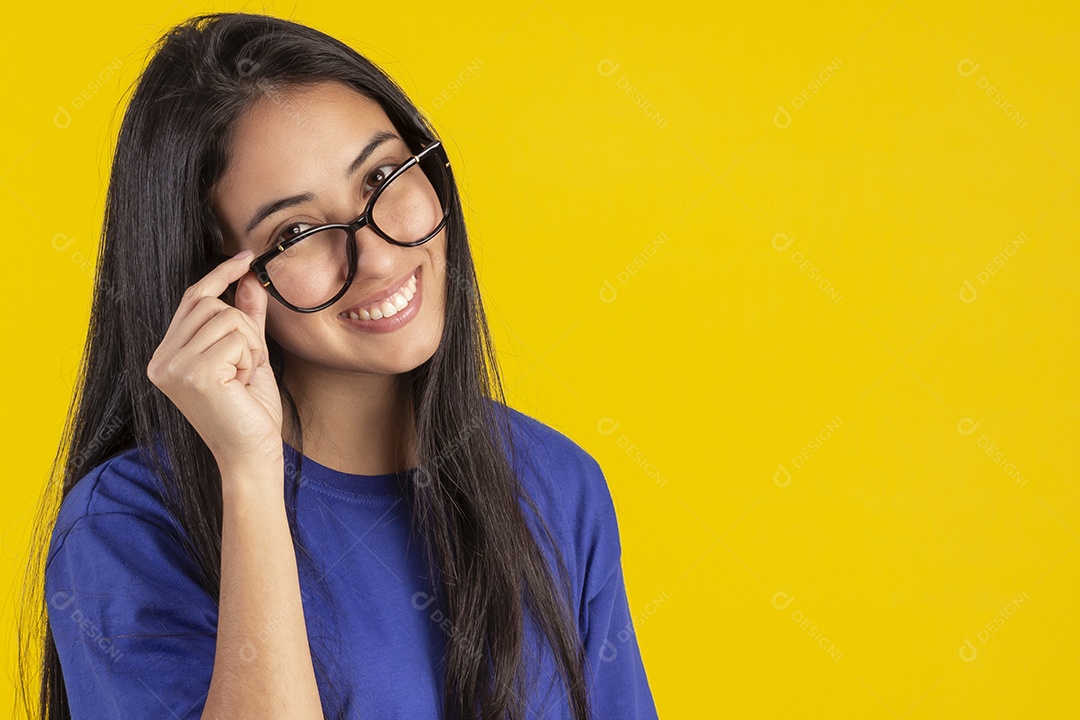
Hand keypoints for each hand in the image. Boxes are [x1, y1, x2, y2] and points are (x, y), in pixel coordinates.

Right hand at [147, 250, 283, 473]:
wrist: (252, 456)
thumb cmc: (250, 413)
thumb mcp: (249, 357)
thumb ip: (246, 319)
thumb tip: (249, 279)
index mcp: (166, 356)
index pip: (192, 300)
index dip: (219, 275)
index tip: (244, 258)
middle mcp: (161, 360)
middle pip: (211, 305)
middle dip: (243, 328)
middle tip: (248, 364)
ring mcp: (173, 367)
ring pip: (226, 318)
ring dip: (249, 346)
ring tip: (243, 377)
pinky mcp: (193, 374)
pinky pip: (236, 338)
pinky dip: (251, 358)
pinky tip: (242, 384)